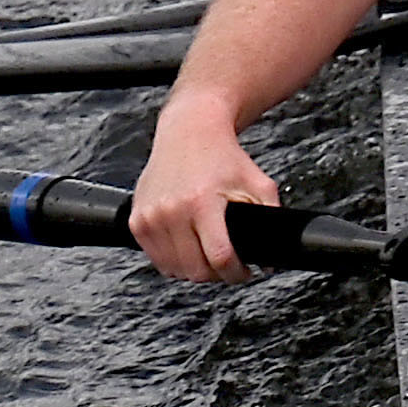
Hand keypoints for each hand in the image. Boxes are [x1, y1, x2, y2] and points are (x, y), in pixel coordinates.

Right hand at [126, 90, 276, 284]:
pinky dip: (174, 261)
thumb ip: (271, 217)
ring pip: (174, 270)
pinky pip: (157, 259)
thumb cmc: (223, 156)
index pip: (219, 257)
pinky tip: (188, 247)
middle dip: (217, 274)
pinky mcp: (136, 221)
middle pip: (196, 270)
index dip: (236, 273)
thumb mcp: (258, 183)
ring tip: (208, 254)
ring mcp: (150, 217)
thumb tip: (271, 258)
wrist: (189, 132)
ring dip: (194, 270)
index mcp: (201, 202)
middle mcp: (171, 210)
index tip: (244, 272)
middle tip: (228, 263)